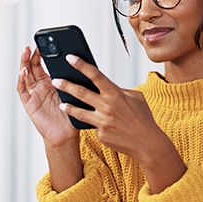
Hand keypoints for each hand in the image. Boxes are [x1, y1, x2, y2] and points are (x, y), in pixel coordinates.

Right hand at [16, 46, 78, 147]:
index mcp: (50, 82)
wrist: (67, 133)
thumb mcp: (73, 92)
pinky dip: (22, 80)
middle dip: (32, 55)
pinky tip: (24, 72)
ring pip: (25, 75)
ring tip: (26, 52)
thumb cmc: (71, 114)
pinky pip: (23, 90)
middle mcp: (40, 86)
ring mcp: (33, 94)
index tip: (43, 43)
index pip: (42, 64)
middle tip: (35, 45)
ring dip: (24, 63)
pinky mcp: (29, 103)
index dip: (41, 53)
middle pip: (32, 66)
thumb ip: (72, 79)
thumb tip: (80, 62)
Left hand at [53, 54, 186, 192]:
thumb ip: (119, 91)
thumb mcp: (135, 98)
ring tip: (61, 103)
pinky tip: (101, 125)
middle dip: (66, 85)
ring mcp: (102, 122)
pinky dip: (95, 124)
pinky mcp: (101, 134)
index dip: (81, 65)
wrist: (147, 143)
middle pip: (81, 93)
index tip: (70, 57)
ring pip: (79, 112)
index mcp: (116, 94)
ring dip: (68, 106)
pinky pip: (93, 126)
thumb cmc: (143, 118)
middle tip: (54, 80)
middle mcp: (107, 107)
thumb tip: (106, 87)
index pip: (95, 75)